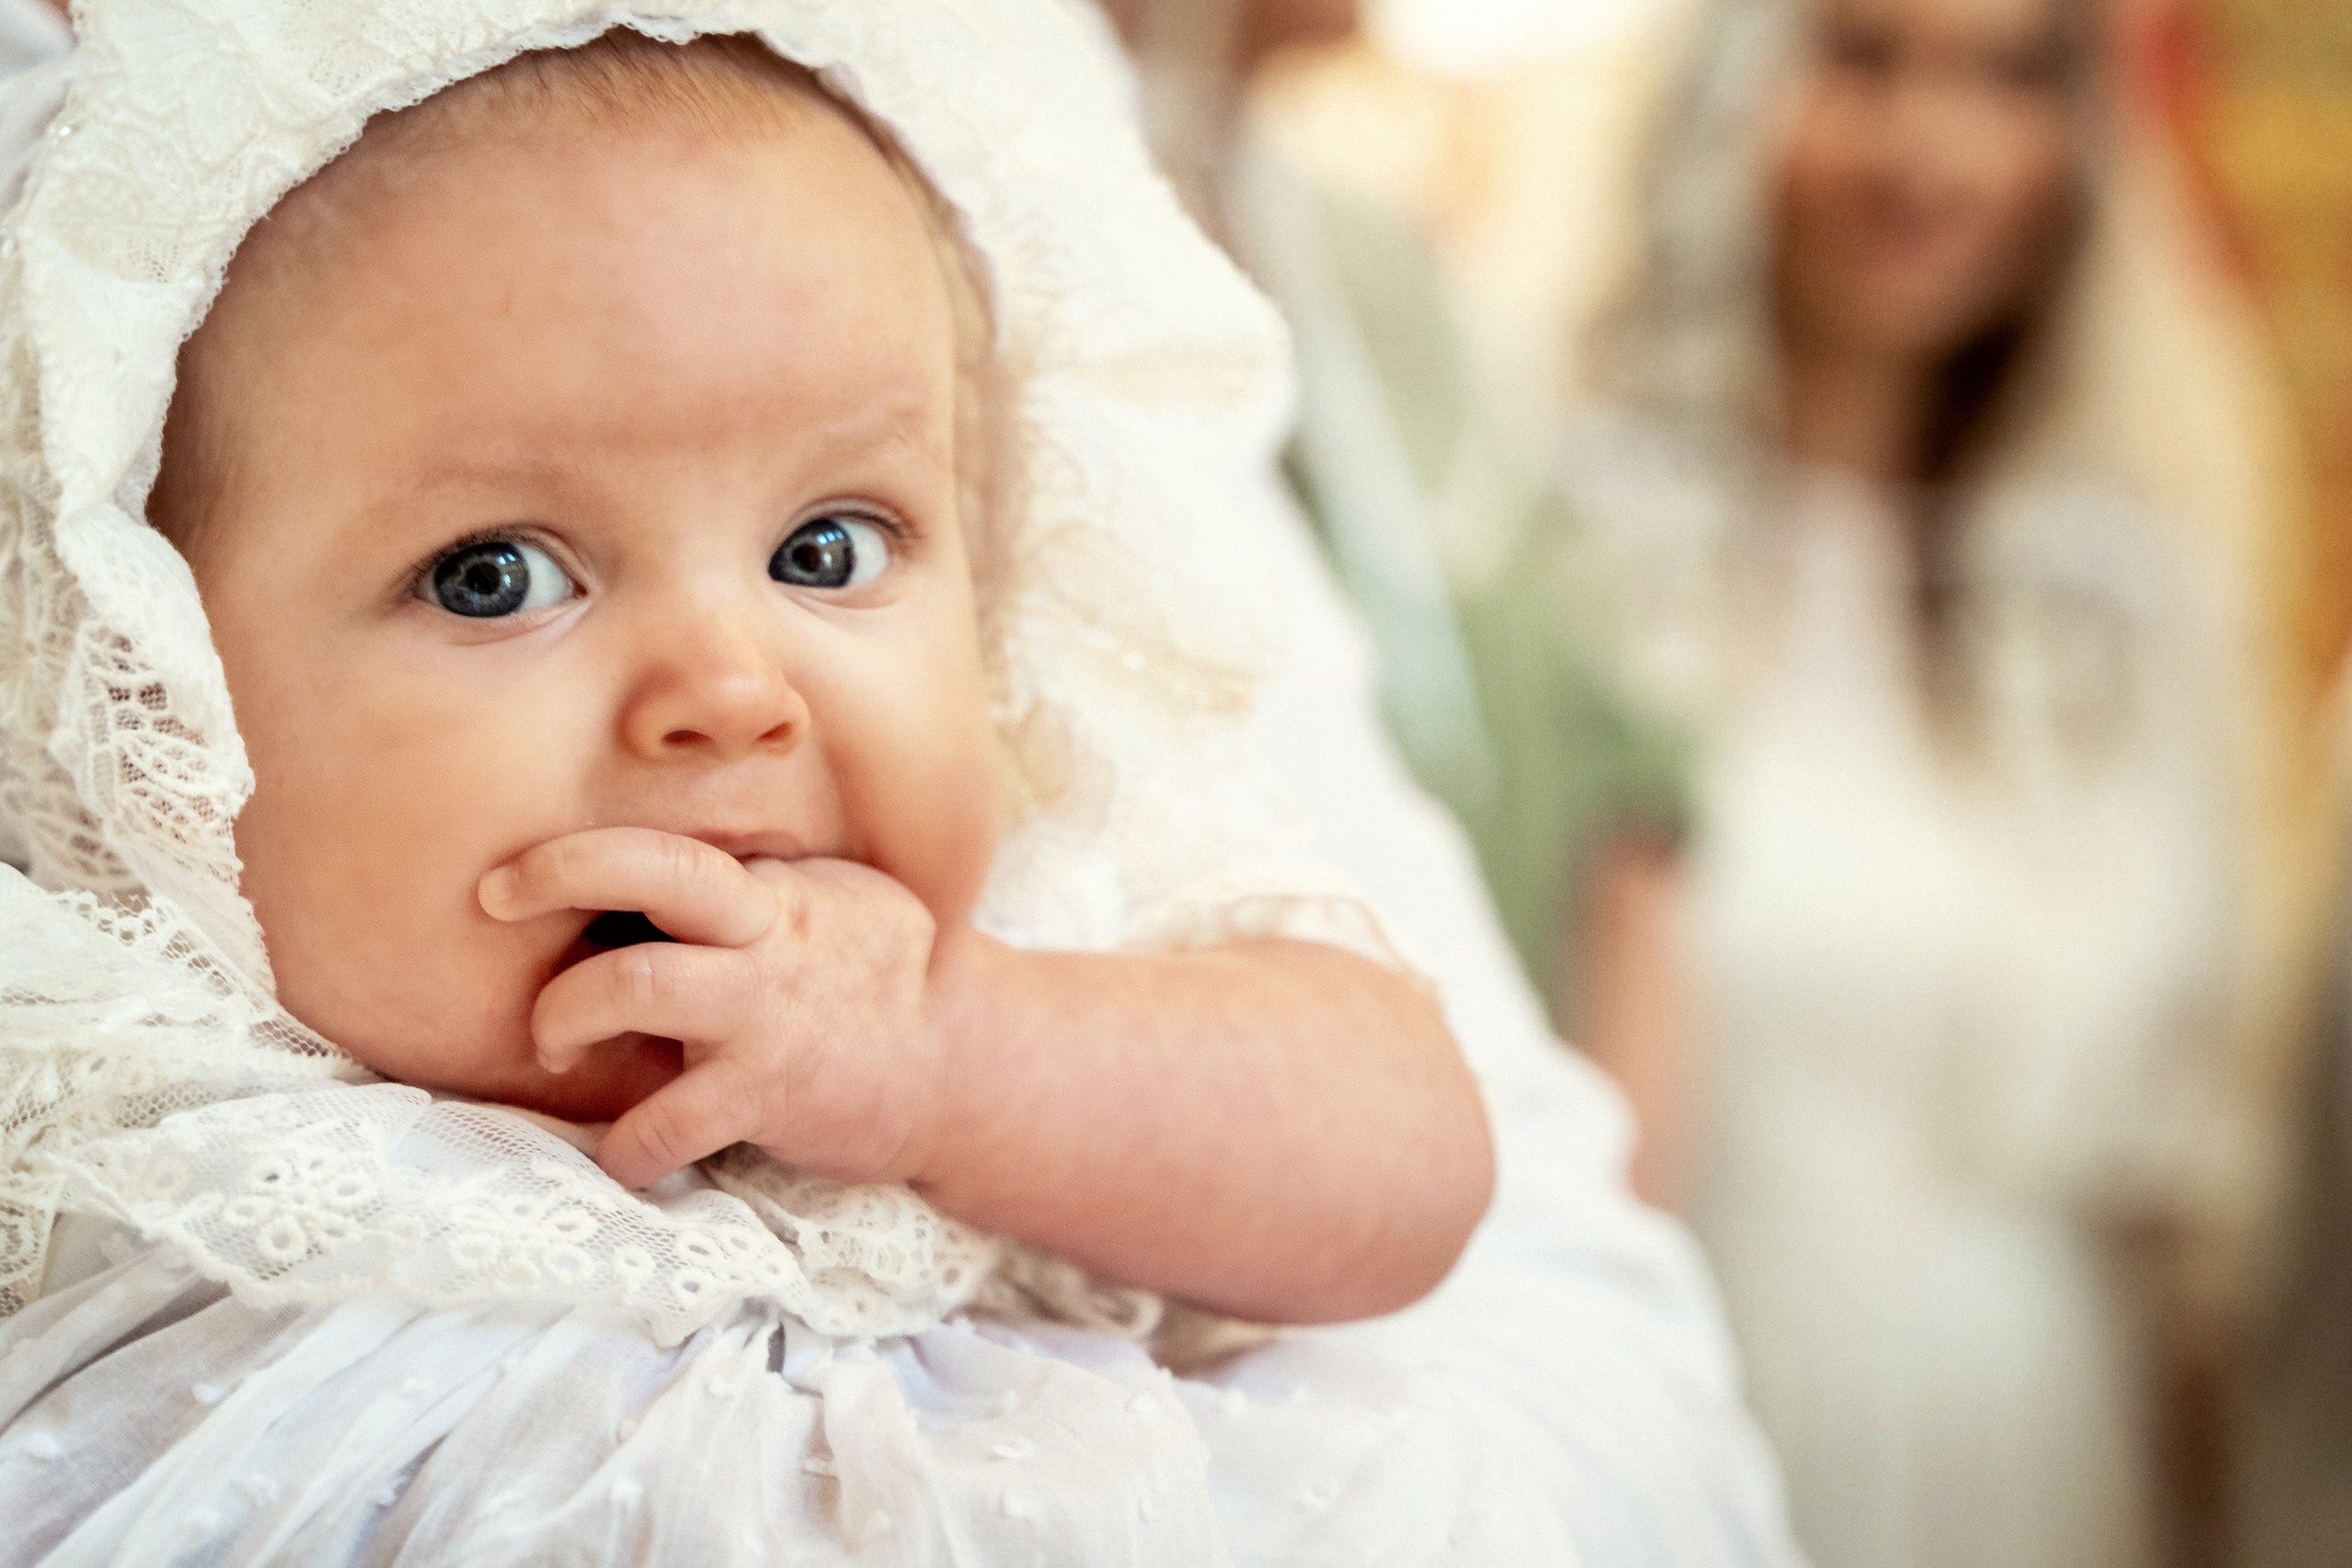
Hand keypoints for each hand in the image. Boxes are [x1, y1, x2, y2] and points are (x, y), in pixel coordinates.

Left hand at [478, 827, 950, 1188]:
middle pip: (646, 882)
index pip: (666, 847)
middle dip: (552, 885)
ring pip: (635, 984)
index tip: (504, 878)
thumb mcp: (829, 898)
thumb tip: (648, 868)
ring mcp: (764, 1020)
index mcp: (771, 894)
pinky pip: (666, 1124)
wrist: (958, 1065)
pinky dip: (625, 1149)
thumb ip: (750, 882)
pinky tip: (623, 1156)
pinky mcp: (769, 1098)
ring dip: (564, 1016)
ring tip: (558, 1052)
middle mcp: (764, 942)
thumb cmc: (880, 977)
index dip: (574, 852)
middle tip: (496, 913)